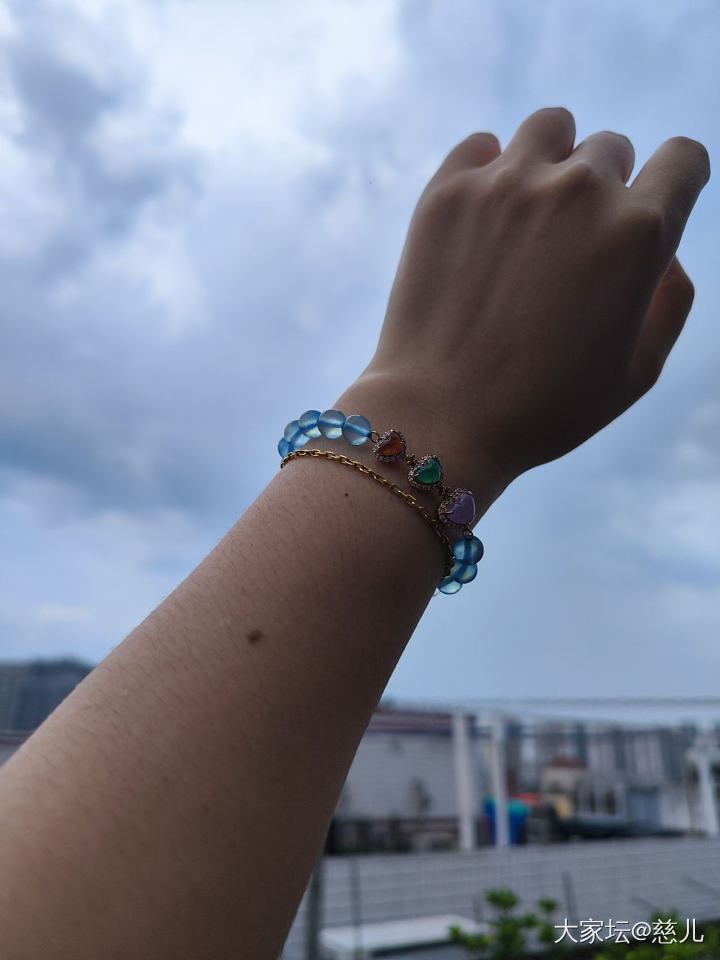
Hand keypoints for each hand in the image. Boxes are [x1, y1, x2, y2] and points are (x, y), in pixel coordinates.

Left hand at [355, 107, 709, 493]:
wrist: (440, 419)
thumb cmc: (544, 409)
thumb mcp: (637, 373)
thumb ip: (670, 299)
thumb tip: (665, 249)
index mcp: (639, 233)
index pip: (683, 158)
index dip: (675, 181)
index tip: (655, 200)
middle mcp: (579, 191)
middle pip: (611, 148)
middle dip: (605, 187)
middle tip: (572, 244)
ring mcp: (509, 184)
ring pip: (551, 127)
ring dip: (553, 159)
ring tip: (531, 211)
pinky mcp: (447, 191)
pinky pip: (482, 144)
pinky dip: (489, 168)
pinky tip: (484, 214)